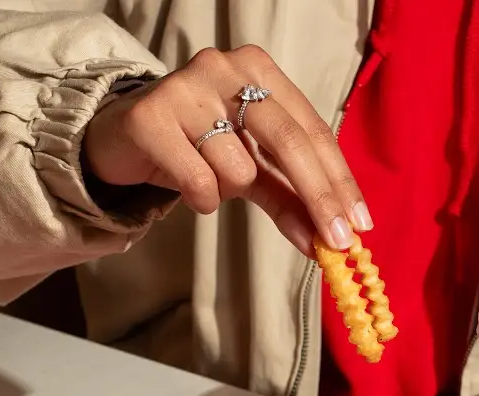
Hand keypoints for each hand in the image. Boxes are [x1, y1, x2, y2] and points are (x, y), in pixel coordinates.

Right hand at [84, 46, 370, 253]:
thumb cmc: (196, 147)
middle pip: (290, 141)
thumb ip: (290, 200)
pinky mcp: (150, 117)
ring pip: (240, 167)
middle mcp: (225, 68)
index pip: (313, 130)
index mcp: (259, 70)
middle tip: (336, 244)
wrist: (119, 137)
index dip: (339, 181)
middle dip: (318, 198)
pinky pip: (200, 180)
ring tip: (207, 176)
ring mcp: (185, 87)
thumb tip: (327, 242)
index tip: (359, 226)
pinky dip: (201, 197)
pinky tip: (188, 185)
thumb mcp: (252, 169)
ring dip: (231, 189)